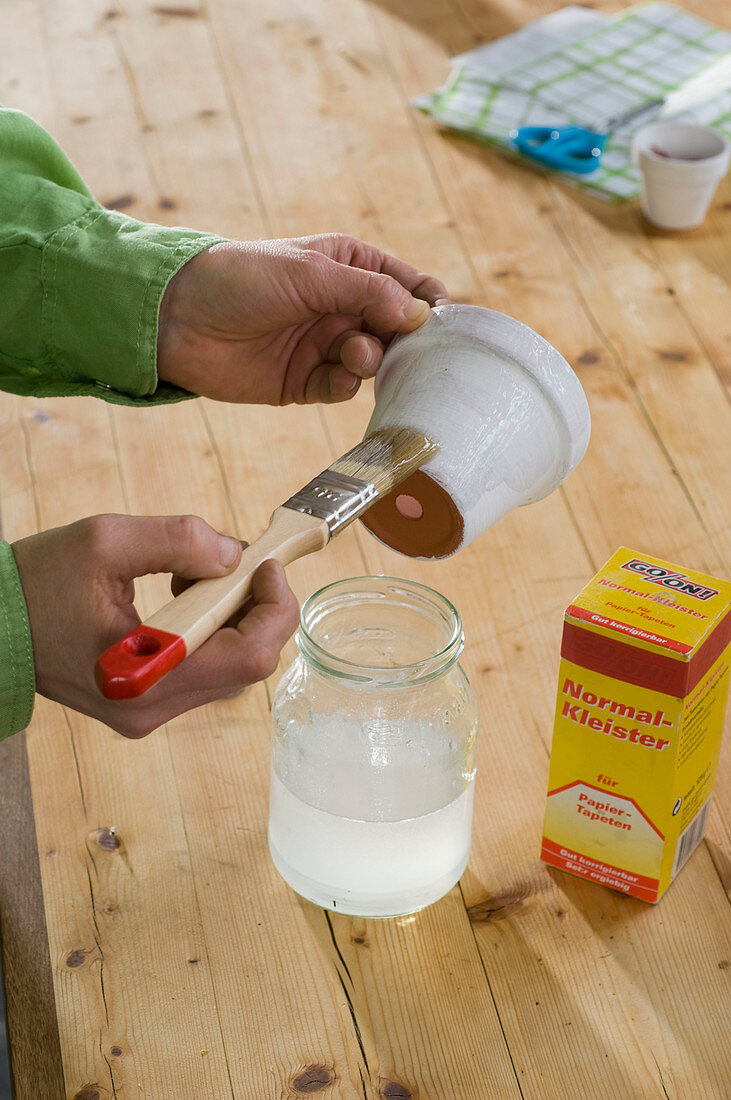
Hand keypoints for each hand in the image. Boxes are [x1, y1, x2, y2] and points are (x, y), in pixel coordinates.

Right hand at [12, 514, 298, 737]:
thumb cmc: (37, 584)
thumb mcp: (106, 541)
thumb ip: (179, 540)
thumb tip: (235, 553)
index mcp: (145, 675)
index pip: (250, 657)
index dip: (275, 607)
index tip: (267, 565)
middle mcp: (151, 707)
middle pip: (248, 665)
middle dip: (257, 607)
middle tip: (239, 563)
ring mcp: (147, 711)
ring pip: (229, 669)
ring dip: (232, 617)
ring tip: (195, 575)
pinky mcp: (143, 705)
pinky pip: (203, 671)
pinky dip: (210, 630)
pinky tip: (183, 596)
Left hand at [157, 233, 447, 403]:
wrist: (177, 319)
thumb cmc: (241, 278)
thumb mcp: (311, 273)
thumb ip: (369, 292)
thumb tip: (421, 314)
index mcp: (348, 267)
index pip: (405, 284)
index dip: (428, 302)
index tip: (444, 322)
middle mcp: (341, 307)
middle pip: (396, 330)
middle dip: (405, 341)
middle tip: (407, 348)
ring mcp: (323, 346)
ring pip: (372, 362)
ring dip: (371, 361)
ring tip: (355, 354)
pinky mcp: (304, 383)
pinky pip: (340, 390)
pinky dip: (345, 386)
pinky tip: (337, 377)